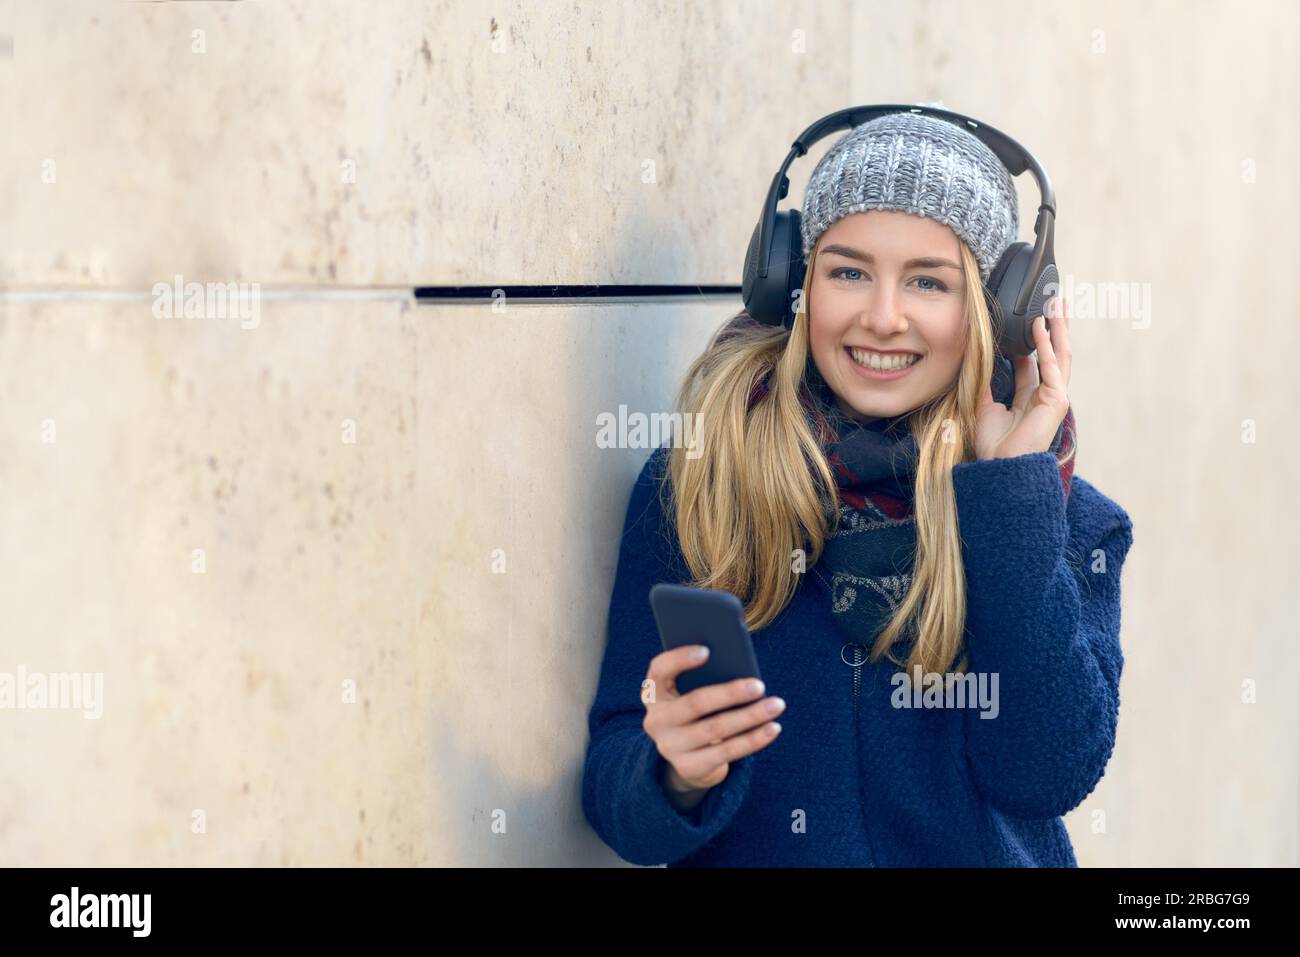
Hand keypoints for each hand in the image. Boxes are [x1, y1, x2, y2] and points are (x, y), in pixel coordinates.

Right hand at [642, 646, 783, 794]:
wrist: (689, 756)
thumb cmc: (699, 711)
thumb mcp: (693, 692)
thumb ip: (706, 678)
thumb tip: (742, 670)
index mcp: (654, 692)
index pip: (659, 670)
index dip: (680, 659)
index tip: (707, 651)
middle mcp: (656, 720)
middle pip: (695, 703)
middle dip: (730, 693)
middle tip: (759, 685)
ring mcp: (670, 747)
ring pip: (716, 729)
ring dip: (750, 716)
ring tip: (776, 705)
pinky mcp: (689, 767)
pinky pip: (727, 752)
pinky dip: (753, 740)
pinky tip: (773, 728)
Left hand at [974, 297, 1071, 460]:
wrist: (1000, 467)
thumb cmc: (993, 445)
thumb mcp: (983, 406)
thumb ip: (985, 383)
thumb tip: (979, 360)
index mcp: (1031, 398)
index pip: (1035, 362)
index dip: (1033, 340)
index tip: (1028, 319)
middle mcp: (1046, 395)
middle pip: (1054, 354)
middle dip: (1055, 328)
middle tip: (1055, 303)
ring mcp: (1055, 397)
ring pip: (1060, 354)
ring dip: (1058, 328)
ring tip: (1056, 304)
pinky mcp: (1056, 400)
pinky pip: (1051, 366)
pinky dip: (1044, 345)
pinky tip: (1040, 326)